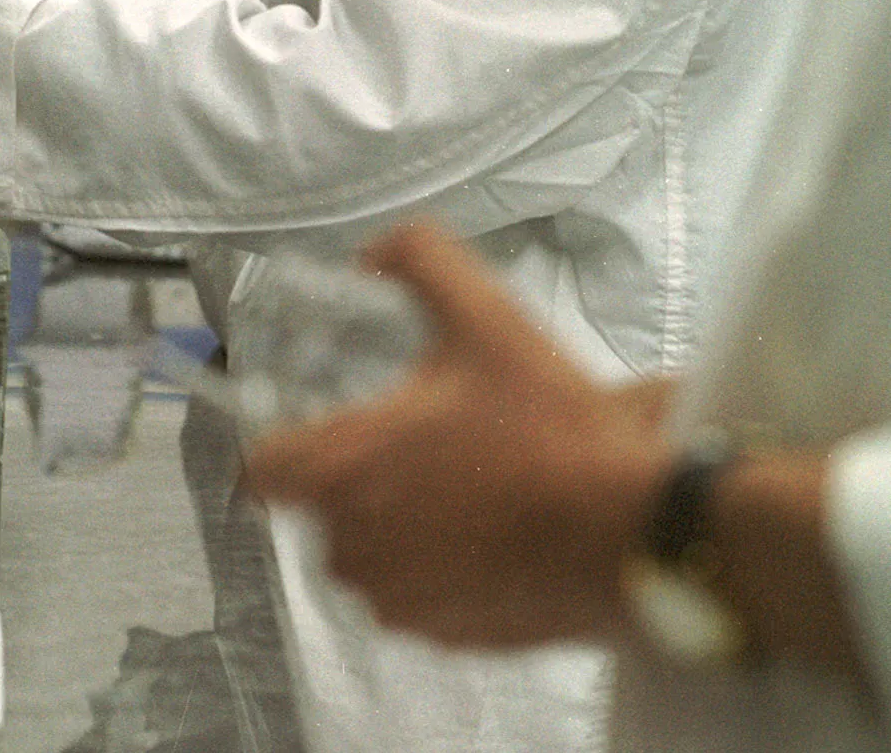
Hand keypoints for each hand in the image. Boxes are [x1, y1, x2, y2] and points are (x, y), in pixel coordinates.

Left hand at [244, 223, 671, 649]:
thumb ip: (418, 258)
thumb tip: (375, 255)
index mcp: (348, 468)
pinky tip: (493, 528)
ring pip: (371, 554)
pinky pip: (418, 595)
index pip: (261, 470)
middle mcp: (358, 545)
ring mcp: (401, 600)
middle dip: (359, 474)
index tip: (313, 425)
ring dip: (400, 521)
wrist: (629, 532)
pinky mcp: (445, 636)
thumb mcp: (486, 315)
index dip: (281, 441)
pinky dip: (442, 566)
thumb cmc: (554, 434)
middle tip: (422, 440)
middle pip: (321, 507)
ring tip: (467, 481)